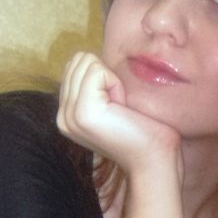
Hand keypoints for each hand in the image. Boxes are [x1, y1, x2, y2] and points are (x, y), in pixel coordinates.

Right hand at [57, 52, 181, 176]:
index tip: (116, 105)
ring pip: (85, 63)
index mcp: (67, 114)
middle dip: (105, 76)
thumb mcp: (110, 103)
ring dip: (111, 80)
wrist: (154, 159)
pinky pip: (96, 71)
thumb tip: (87, 58)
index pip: (74, 66)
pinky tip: (121, 107)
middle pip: (78, 60)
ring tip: (120, 108)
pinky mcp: (83, 111)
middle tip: (119, 107)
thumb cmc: (143, 130)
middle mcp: (63, 116)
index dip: (103, 76)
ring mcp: (69, 115)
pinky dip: (115, 83)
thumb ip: (93, 85)